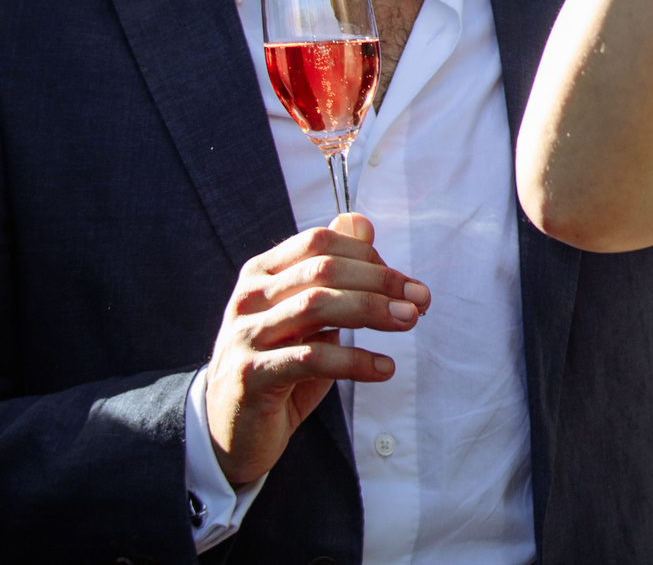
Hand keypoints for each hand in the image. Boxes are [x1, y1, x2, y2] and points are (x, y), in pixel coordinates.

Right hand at [204, 214, 428, 486]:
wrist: (231, 430)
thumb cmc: (279, 365)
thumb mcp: (307, 315)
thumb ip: (332, 270)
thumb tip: (361, 222)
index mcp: (261, 274)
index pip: (319, 242)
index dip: (368, 256)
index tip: (406, 283)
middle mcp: (248, 298)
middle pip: (323, 270)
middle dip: (380, 281)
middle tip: (420, 300)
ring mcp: (245, 336)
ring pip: (315, 306)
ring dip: (372, 311)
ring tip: (409, 322)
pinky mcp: (250, 376)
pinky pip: (310, 359)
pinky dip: (354, 360)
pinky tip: (384, 368)